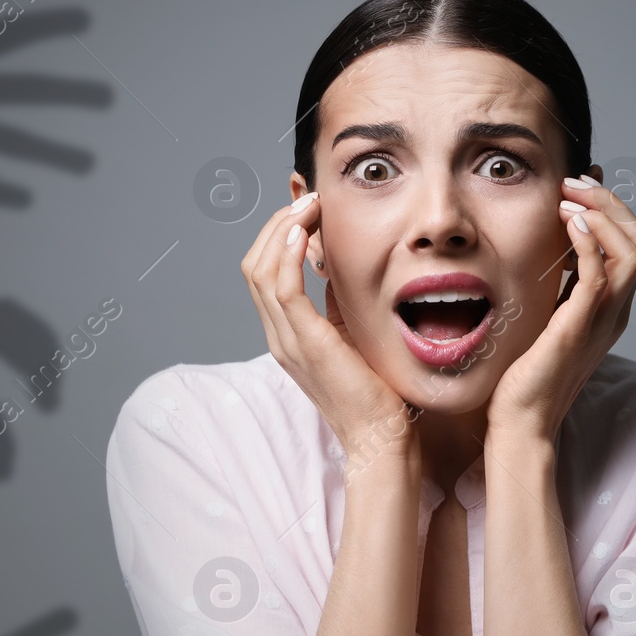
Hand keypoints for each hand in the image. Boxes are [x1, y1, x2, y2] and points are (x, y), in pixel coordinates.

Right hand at [241, 192, 416, 460]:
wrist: (382, 436)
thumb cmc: (376, 391)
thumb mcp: (353, 333)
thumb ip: (339, 301)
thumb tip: (339, 261)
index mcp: (287, 333)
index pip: (264, 271)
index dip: (278, 234)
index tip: (308, 209)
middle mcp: (279, 335)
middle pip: (254, 264)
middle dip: (276, 224)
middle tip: (308, 199)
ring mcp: (287, 340)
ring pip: (260, 270)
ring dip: (281, 229)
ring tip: (308, 206)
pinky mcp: (304, 343)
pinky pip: (280, 288)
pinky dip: (285, 254)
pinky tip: (303, 232)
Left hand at [486, 168, 635, 441]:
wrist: (522, 421)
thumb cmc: (527, 374)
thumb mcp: (547, 316)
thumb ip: (558, 285)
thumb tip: (552, 249)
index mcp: (611, 306)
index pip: (632, 244)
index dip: (611, 209)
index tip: (576, 189)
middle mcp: (616, 310)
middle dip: (610, 203)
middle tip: (573, 183)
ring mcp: (603, 319)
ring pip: (631, 251)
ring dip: (602, 214)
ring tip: (569, 198)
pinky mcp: (579, 326)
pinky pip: (599, 275)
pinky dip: (590, 241)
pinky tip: (568, 223)